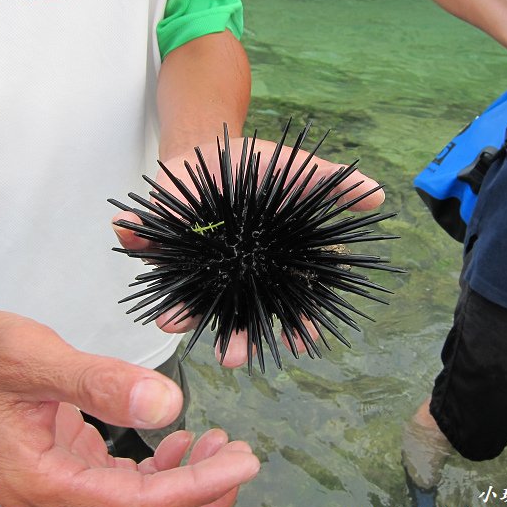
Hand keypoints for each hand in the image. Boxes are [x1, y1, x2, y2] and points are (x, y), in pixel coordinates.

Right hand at [0, 308, 259, 506]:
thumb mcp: (36, 356)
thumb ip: (101, 383)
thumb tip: (167, 405)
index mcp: (39, 480)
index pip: (136, 505)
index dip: (196, 487)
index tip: (241, 463)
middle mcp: (47, 494)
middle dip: (198, 499)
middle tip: (241, 461)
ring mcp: (53, 484)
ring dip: (181, 486)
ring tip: (219, 445)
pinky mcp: (61, 465)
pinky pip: (118, 486)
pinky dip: (155, 471)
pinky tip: (177, 443)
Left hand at [113, 135, 385, 368]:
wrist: (209, 147)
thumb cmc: (257, 168)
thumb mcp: (296, 172)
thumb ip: (331, 185)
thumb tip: (377, 194)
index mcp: (266, 270)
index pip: (288, 309)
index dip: (296, 328)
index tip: (298, 343)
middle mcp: (231, 278)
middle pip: (238, 319)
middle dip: (234, 341)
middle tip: (231, 359)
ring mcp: (196, 267)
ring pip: (191, 302)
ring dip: (180, 313)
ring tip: (171, 322)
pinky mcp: (165, 248)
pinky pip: (151, 257)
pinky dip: (138, 246)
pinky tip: (129, 242)